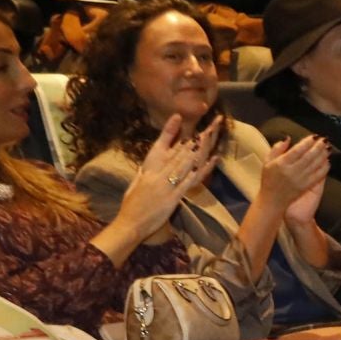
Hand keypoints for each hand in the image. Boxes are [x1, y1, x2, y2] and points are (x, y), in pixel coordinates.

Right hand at [116, 114, 219, 239]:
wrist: (129, 222)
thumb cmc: (131, 205)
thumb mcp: (136, 183)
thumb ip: (144, 173)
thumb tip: (148, 166)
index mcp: (148, 168)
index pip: (161, 145)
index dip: (170, 131)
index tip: (178, 117)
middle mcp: (158, 173)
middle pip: (179, 152)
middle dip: (194, 138)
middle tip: (207, 125)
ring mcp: (166, 184)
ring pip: (185, 163)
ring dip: (199, 149)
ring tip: (210, 136)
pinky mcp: (173, 197)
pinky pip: (189, 182)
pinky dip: (201, 170)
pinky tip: (211, 161)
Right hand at [258, 133, 328, 215]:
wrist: (273, 200)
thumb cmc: (269, 180)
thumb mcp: (267, 162)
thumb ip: (276, 149)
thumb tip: (287, 138)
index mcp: (282, 163)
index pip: (297, 150)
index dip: (307, 142)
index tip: (314, 136)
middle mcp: (292, 171)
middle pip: (308, 157)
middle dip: (318, 147)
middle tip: (325, 140)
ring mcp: (300, 179)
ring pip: (315, 165)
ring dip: (323, 156)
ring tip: (328, 148)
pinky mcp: (306, 186)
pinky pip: (318, 176)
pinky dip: (324, 168)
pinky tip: (327, 161)